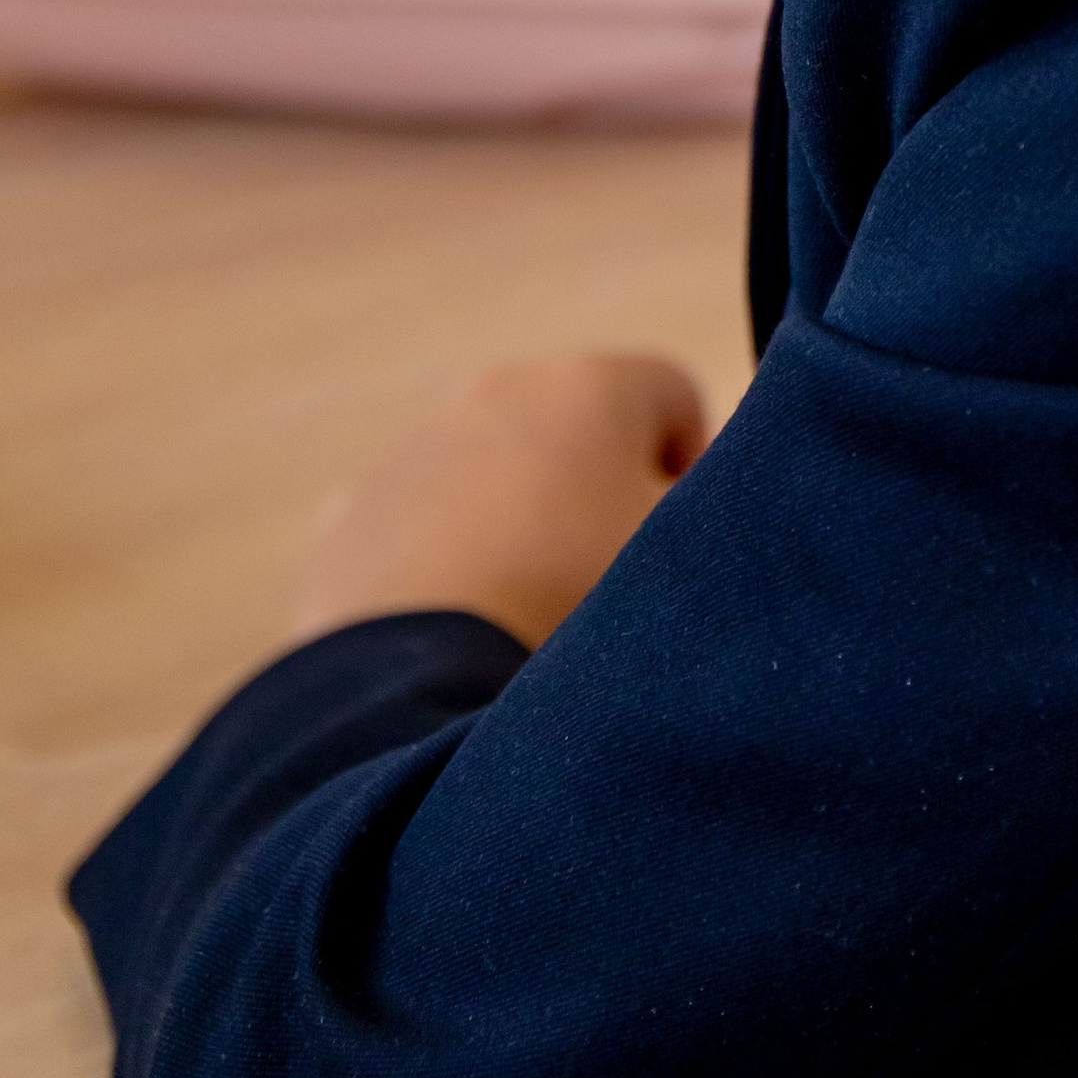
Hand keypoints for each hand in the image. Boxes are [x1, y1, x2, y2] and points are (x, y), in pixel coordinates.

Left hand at [292, 352, 708, 650]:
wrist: (418, 693)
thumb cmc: (578, 610)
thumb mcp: (693, 559)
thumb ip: (728, 509)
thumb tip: (713, 504)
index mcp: (588, 384)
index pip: (677, 397)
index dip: (693, 476)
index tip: (677, 552)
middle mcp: (496, 389)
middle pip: (580, 433)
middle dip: (599, 498)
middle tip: (607, 595)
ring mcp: (411, 449)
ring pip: (495, 478)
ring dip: (520, 529)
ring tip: (527, 626)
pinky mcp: (349, 518)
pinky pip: (419, 530)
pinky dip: (443, 568)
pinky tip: (456, 637)